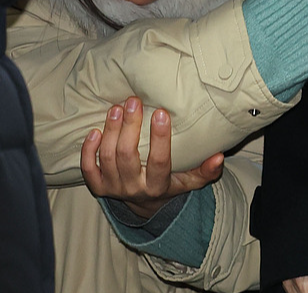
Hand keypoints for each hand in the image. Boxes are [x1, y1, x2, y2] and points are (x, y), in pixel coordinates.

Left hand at [80, 96, 224, 220]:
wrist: (144, 206)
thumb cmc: (170, 185)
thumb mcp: (190, 181)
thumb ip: (205, 171)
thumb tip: (220, 155)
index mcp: (158, 186)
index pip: (159, 162)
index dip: (160, 139)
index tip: (161, 113)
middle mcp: (133, 189)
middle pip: (127, 157)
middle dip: (129, 127)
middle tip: (133, 101)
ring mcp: (113, 188)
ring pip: (107, 158)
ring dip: (111, 131)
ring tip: (117, 108)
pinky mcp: (98, 187)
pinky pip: (88, 169)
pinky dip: (89, 150)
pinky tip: (95, 131)